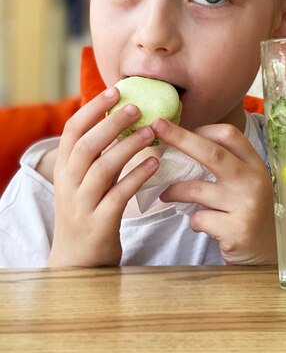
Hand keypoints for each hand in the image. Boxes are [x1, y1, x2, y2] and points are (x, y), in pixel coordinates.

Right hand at [49, 87, 158, 267]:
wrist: (78, 261)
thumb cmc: (88, 210)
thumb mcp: (83, 180)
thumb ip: (98, 153)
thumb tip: (122, 117)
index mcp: (64, 168)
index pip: (72, 130)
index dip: (93, 108)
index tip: (115, 91)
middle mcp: (68, 184)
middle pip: (86, 146)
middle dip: (111, 123)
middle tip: (137, 107)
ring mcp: (82, 205)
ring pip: (102, 168)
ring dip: (128, 147)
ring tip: (151, 133)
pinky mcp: (99, 224)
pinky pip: (119, 195)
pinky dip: (137, 176)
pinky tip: (155, 162)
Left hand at [152, 118, 276, 264]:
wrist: (268, 252)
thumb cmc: (247, 211)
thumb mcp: (244, 183)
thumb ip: (224, 166)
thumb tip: (181, 145)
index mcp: (255, 164)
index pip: (229, 135)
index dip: (202, 129)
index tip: (180, 129)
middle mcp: (253, 180)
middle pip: (212, 153)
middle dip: (181, 137)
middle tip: (158, 126)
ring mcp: (246, 205)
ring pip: (196, 188)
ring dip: (174, 190)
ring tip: (166, 194)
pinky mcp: (236, 230)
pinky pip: (199, 218)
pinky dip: (193, 220)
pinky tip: (200, 224)